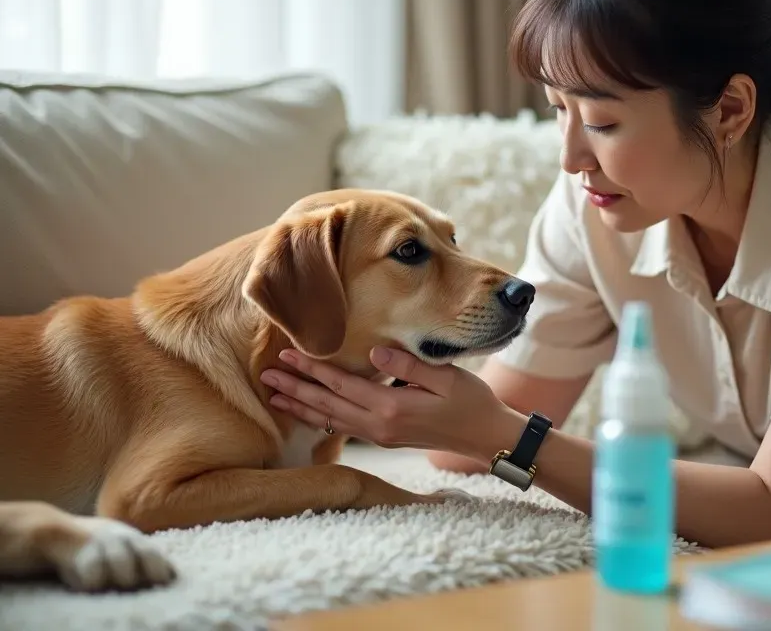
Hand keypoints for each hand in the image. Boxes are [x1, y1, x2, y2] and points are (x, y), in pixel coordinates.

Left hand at [259, 347, 523, 459]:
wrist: (486, 437)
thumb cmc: (471, 402)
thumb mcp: (446, 376)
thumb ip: (408, 364)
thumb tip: (373, 350)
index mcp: (391, 407)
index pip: (341, 385)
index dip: (312, 369)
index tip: (287, 355)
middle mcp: (379, 425)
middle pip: (326, 405)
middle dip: (295, 389)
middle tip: (265, 375)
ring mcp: (380, 435)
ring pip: (330, 421)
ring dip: (301, 407)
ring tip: (274, 397)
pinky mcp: (385, 439)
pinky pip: (343, 429)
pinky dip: (320, 419)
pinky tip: (308, 413)